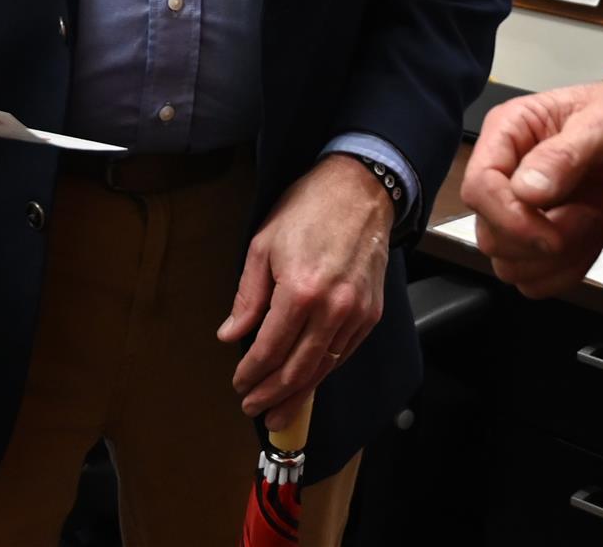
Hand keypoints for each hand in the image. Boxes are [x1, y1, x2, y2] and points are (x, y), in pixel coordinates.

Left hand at [217, 155, 393, 429]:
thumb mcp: (262, 246)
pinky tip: (307, 382)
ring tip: (279, 412)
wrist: (360, 190)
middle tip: (253, 408)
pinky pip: (344, 354)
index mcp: (300, 291)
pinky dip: (323, 372)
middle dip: (272, 394)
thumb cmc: (308, 209)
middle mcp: (332, 308)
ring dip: (298, 394)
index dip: (251, 372)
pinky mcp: (371, 314)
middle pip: (298, 369)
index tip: (239, 383)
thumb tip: (231, 335)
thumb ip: (247, 296)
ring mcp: (356, 314)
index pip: (270, 349)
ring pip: (324, 368)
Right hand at [463, 78, 602, 298]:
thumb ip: (567, 154)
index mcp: (510, 133)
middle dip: (539, 239)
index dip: (507, 215)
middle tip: (585, 216)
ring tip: (591, 224)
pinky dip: (563, 274)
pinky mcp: (545, 240)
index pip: (478, 186)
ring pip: (507, 262)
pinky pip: (532, 280)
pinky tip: (589, 244)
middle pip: (488, 232)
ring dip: (554, 259)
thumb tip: (526, 190)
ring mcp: (526, 211)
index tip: (548, 228)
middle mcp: (509, 173)